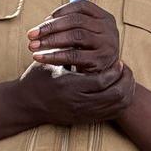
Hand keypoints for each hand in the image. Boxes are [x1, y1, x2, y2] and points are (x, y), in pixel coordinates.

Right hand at [13, 60, 135, 124]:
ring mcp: (82, 114)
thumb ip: (66, 49)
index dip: (113, 70)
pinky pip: (112, 114)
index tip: (117, 59)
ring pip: (116, 106)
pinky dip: (120, 102)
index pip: (102, 79)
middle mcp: (78, 102)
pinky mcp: (85, 120)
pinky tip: (119, 90)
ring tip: (124, 78)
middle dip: (124, 81)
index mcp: (69, 86)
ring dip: (124, 91)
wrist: (26, 104)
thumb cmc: (37, 78)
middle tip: (124, 69)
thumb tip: (85, 30)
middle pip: (114, 95)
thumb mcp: (48, 61)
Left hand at [27, 0, 119, 73]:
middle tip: (31, 34)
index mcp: (105, 17)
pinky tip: (39, 57)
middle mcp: (109, 29)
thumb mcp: (83, 35)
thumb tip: (46, 20)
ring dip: (51, 40)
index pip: (82, 6)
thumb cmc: (87, 53)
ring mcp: (107, 45)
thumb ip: (70, 24)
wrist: (100, 78)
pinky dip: (54, 55)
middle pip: (76, 20)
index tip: (44, 19)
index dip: (61, 10)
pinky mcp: (100, 61)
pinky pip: (74, 55)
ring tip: (33, 45)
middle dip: (51, 26)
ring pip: (76, 36)